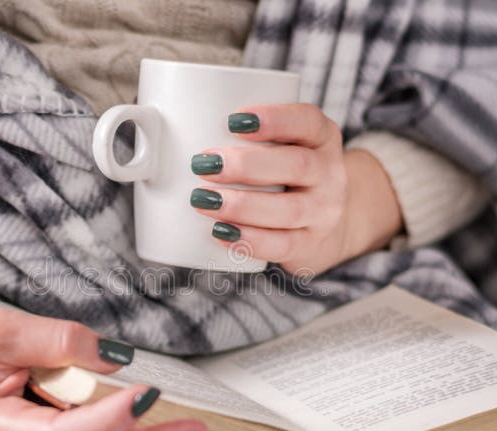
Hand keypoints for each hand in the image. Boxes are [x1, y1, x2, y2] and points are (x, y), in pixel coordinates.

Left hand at [190, 104, 402, 274]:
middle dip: (246, 165)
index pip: (308, 121)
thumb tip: (166, 122)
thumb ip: (243, 135)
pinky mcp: (310, 245)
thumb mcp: (281, 145)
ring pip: (289, 209)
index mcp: (322, 138)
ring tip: (202, 200)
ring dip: (241, 205)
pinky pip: (283, 245)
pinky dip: (250, 240)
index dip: (274, 119)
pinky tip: (221, 232)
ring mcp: (324, 212)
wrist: (319, 223)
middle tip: (203, 164)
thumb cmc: (283, 173)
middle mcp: (330, 174)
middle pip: (297, 165)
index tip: (232, 119)